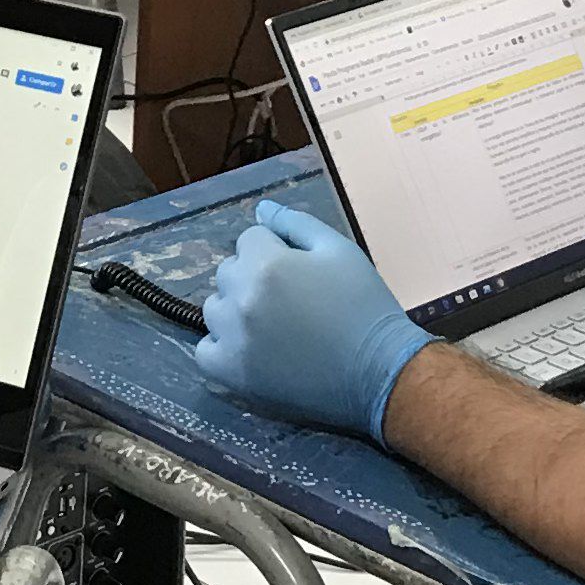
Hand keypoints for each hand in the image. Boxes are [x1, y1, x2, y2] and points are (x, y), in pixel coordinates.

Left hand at [191, 202, 433, 441]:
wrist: (379, 371)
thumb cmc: (364, 306)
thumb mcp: (338, 250)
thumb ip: (295, 223)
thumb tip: (261, 209)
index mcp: (265, 265)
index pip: (250, 239)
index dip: (277, 250)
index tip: (301, 272)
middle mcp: (241, 299)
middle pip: (229, 272)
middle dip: (253, 277)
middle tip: (290, 300)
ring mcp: (233, 339)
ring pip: (216, 309)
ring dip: (236, 310)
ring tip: (273, 326)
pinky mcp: (232, 374)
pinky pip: (205, 352)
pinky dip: (222, 348)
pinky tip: (250, 349)